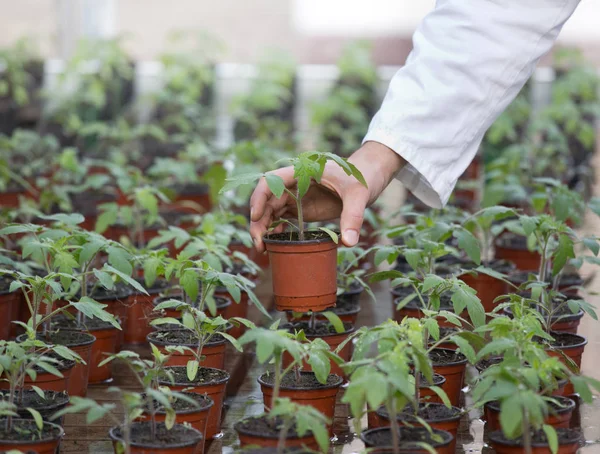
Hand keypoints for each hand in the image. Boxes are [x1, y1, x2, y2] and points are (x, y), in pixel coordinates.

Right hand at [249, 141, 405, 252]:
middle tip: (259, 243)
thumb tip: (349, 242)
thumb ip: (353, 217)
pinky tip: (274, 244)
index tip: (256, 216)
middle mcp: (294, 183)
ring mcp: (297, 196)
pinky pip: (281, 217)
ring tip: (262, 248)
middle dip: (258, 220)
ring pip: (271, 210)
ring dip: (263, 227)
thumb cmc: (363, 176)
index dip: (260, 198)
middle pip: (267, 200)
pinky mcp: (302, 207)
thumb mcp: (359, 195)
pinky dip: (275, 229)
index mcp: (302, 172)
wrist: (370, 175)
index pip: (271, 181)